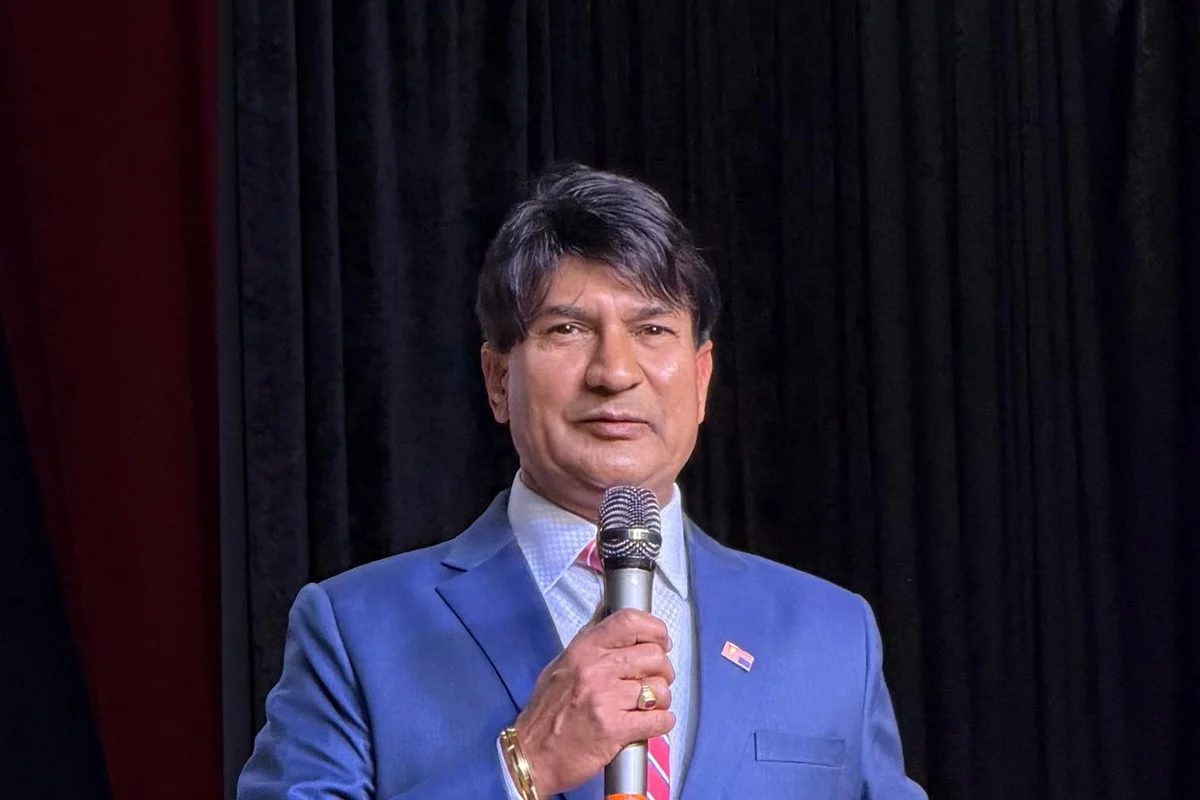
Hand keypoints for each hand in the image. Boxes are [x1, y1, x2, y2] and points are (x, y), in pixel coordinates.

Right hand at [512, 608, 675, 795]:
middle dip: (662, 671)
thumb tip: (608, 610)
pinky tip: (650, 723)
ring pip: (660, 689)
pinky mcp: (614, 729)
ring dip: (661, 700)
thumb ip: (589, 638)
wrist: (531, 755)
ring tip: (648, 706)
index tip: (661, 641)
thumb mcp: (561, 664)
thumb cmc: (546, 712)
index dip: (655, 629)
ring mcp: (606, 699)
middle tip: (653, 681)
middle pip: (654, 656)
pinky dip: (662, 722)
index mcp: (584, 650)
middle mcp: (596, 669)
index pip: (630, 622)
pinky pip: (659, 719)